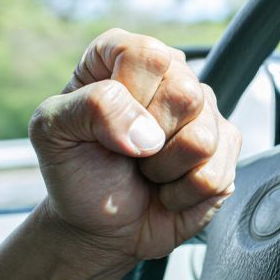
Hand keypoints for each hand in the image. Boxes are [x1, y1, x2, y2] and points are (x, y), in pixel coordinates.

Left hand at [29, 28, 241, 262]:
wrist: (99, 225)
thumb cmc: (77, 170)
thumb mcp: (53, 131)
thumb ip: (90, 107)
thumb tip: (148, 133)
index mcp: (125, 56)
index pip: (149, 55)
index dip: (130, 94)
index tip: (104, 124)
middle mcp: (171, 76)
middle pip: (185, 94)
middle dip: (148, 139)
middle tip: (128, 152)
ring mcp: (205, 112)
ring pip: (202, 138)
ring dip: (164, 170)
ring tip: (148, 170)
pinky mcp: (225, 150)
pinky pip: (215, 174)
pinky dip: (182, 194)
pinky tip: (168, 188)